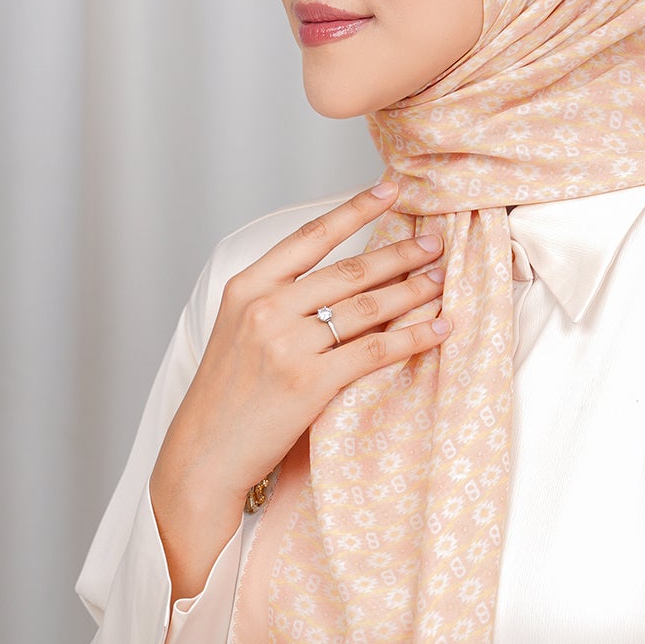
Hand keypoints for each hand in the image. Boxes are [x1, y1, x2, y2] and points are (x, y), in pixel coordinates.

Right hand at [156, 175, 451, 509]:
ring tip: (441, 280)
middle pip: (350, 270)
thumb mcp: (238, 330)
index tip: (390, 190)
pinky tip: (438, 327)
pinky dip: (413, 337)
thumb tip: (339, 277)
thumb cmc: (225, 395)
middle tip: (434, 241)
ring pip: (367, 308)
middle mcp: (267, 308)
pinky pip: (375, 351)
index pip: (311, 237)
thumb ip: (278, 299)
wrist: (204, 453)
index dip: (355, 209)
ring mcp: (288, 344)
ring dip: (412, 291)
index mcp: (247, 287)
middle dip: (400, 253)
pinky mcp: (310, 382)